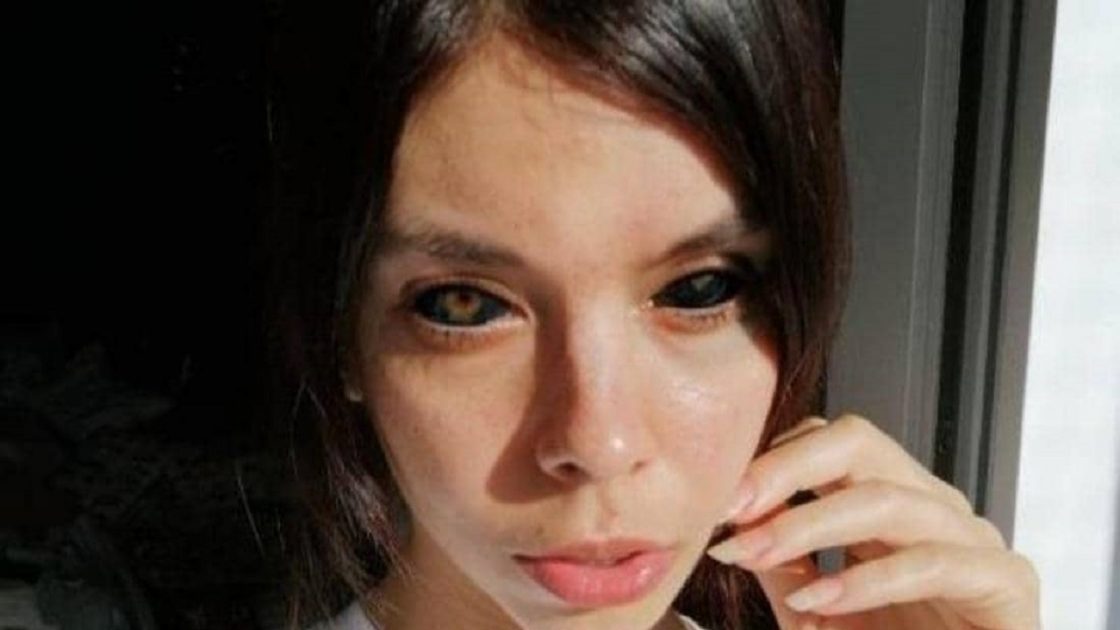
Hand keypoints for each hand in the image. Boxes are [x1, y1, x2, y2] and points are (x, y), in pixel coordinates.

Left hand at [706, 414, 1039, 629]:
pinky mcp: (1005, 581)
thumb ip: (781, 564)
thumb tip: (734, 522)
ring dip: (809, 525)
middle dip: (785, 470)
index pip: (828, 441)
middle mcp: (930, 506)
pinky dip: (867, 581)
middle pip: (857, 443)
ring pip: (887, 498)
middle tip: (730, 508)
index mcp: (887, 500)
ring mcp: (972, 538)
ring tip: (757, 554)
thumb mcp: (812, 611)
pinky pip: (931, 563)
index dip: (771, 460)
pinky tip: (820, 599)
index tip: (718, 498)